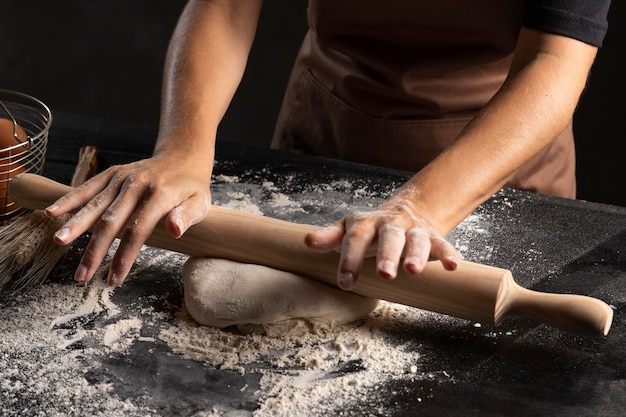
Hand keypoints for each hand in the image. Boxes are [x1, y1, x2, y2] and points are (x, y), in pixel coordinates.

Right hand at [46, 151, 211, 286]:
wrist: (183, 157)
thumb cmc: (192, 188)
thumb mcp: (200, 203)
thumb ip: (187, 216)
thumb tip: (174, 229)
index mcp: (160, 195)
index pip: (138, 230)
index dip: (125, 256)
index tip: (114, 279)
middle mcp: (137, 184)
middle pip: (112, 220)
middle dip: (95, 250)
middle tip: (82, 276)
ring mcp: (123, 178)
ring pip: (95, 204)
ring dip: (76, 225)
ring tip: (58, 242)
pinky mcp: (112, 174)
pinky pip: (88, 187)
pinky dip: (70, 199)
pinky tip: (52, 212)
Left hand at [304, 200, 458, 289]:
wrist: (404, 210)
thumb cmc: (369, 229)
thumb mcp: (347, 229)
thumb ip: (329, 237)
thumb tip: (307, 241)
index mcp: (365, 224)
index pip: (354, 239)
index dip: (350, 259)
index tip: (346, 282)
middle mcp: (389, 225)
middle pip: (388, 237)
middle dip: (387, 255)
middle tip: (385, 274)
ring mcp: (411, 229)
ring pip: (415, 239)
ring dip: (415, 254)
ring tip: (413, 270)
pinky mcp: (431, 236)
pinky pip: (441, 243)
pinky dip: (448, 254)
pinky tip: (453, 266)